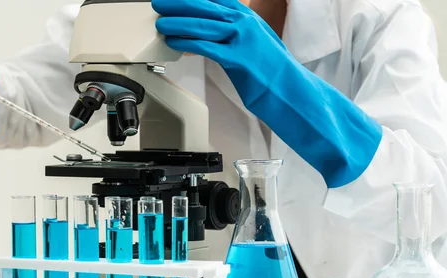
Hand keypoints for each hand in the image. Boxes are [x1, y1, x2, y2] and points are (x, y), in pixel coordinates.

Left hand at [153, 0, 381, 187]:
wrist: (293, 92)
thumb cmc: (272, 73)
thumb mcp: (254, 44)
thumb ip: (234, 35)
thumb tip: (212, 35)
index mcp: (250, 17)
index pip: (217, 0)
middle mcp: (247, 23)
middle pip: (206, 7)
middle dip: (179, 4)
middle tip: (159, 3)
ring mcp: (243, 39)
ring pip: (203, 25)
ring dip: (178, 22)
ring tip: (160, 23)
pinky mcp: (239, 59)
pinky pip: (206, 47)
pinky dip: (187, 42)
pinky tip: (173, 42)